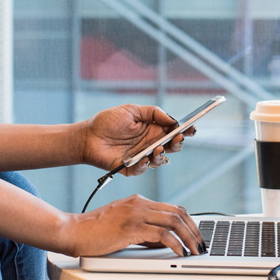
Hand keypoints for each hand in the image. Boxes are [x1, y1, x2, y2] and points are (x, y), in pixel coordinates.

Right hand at [62, 194, 204, 257]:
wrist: (75, 230)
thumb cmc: (95, 230)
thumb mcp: (123, 224)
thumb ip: (143, 229)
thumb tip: (164, 242)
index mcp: (138, 201)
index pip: (173, 208)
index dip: (189, 222)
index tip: (196, 236)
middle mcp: (139, 204)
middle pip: (178, 212)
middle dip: (194, 230)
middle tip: (201, 245)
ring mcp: (135, 214)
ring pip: (173, 221)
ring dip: (189, 237)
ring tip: (195, 250)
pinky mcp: (131, 228)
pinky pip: (162, 234)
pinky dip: (175, 244)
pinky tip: (178, 252)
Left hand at [79, 104, 195, 175]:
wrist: (87, 136)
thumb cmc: (108, 121)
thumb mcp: (131, 110)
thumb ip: (152, 112)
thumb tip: (171, 119)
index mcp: (152, 129)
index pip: (173, 131)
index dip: (184, 130)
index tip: (191, 128)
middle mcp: (150, 144)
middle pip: (171, 146)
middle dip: (177, 143)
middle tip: (177, 137)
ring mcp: (142, 156)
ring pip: (160, 160)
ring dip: (162, 155)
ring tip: (158, 148)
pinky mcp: (131, 168)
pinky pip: (142, 169)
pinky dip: (144, 165)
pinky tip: (144, 159)